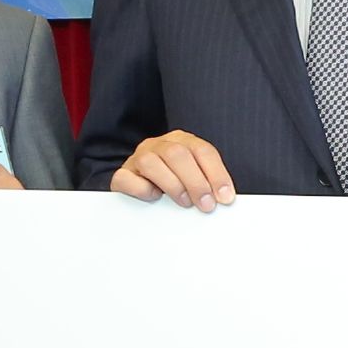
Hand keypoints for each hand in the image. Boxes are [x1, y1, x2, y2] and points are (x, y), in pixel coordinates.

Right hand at [113, 130, 236, 210]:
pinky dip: (142, 189)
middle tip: (206, 205)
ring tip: (184, 203)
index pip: (202, 151)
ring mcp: (138, 158)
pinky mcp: (122, 175)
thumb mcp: (194, 179)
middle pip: (178, 155)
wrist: (138, 188)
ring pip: (151, 162)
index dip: (216, 174)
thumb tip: (224, 199)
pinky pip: (126, 178)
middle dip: (196, 182)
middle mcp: (159, 145)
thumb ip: (208, 184)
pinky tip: (154, 197)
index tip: (225, 197)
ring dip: (172, 184)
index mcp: (182, 142)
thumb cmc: (173, 184)